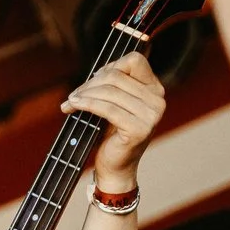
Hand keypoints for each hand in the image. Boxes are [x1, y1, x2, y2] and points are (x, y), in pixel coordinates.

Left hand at [65, 52, 165, 196]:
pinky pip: (106, 108)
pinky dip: (86, 105)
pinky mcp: (139, 129)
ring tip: (71, 101)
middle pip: (117, 75)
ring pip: (110, 91)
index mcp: (155, 90)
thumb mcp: (116, 103)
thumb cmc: (112, 135)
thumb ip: (113, 84)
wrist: (115, 169)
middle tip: (74, 95)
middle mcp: (158, 100)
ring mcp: (151, 115)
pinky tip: (73, 106)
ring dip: (85, 94)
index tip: (93, 81)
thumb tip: (98, 70)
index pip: (133, 60)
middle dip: (91, 83)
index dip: (110, 66)